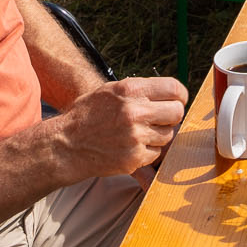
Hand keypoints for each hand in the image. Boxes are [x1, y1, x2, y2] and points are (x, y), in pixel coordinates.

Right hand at [44, 77, 188, 176]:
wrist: (66, 144)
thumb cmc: (87, 115)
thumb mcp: (110, 91)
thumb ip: (140, 90)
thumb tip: (170, 93)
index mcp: (131, 90)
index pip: (174, 88)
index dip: (180, 95)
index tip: (178, 100)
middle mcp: (135, 111)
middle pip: (177, 112)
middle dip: (172, 116)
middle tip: (162, 119)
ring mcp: (135, 136)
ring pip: (168, 135)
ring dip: (159, 135)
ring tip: (141, 133)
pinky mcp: (134, 158)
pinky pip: (156, 153)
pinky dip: (149, 151)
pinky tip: (133, 146)